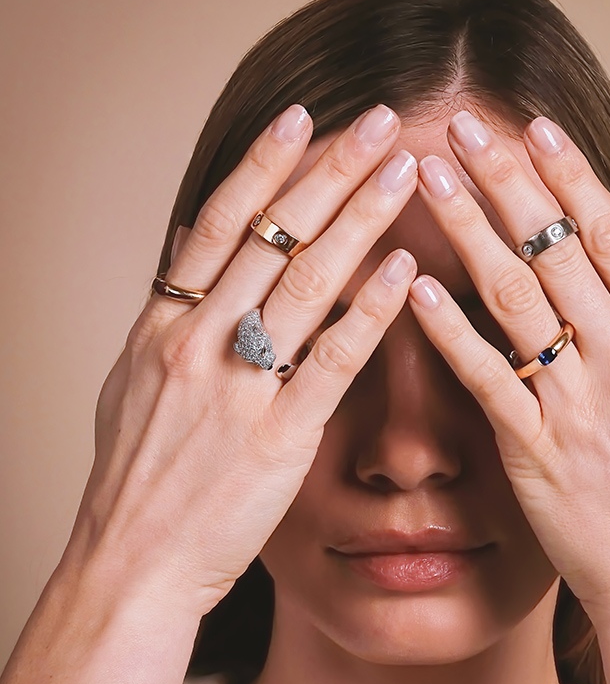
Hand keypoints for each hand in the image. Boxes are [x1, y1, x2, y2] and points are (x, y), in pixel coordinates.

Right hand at [71, 104, 417, 615]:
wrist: (132, 565)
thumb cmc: (136, 484)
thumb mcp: (133, 388)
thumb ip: (165, 323)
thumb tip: (184, 264)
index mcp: (162, 326)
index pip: (216, 224)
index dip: (262, 167)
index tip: (303, 119)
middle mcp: (196, 342)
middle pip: (270, 237)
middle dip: (329, 172)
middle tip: (378, 121)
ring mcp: (235, 388)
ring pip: (304, 283)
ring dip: (359, 219)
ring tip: (404, 170)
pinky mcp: (276, 438)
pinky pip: (328, 361)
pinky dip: (366, 311)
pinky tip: (401, 269)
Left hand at [409, 110, 609, 628]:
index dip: (570, 176)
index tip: (533, 125)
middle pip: (555, 252)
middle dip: (505, 181)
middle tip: (462, 125)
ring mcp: (577, 405)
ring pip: (515, 300)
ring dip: (470, 231)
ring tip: (430, 178)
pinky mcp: (534, 450)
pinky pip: (487, 378)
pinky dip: (450, 329)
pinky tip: (415, 283)